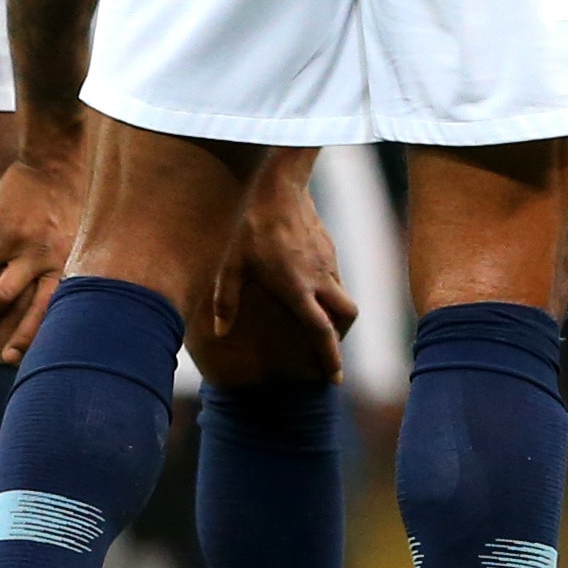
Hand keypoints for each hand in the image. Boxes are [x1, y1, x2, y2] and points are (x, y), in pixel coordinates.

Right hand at [0, 159, 80, 359]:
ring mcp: (12, 238)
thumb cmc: (71, 207)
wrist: (55, 164)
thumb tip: (54, 307)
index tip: (10, 358)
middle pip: (1, 297)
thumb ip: (62, 271)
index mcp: (59, 264)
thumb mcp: (78, 242)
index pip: (44, 309)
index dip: (26, 336)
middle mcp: (35, 256)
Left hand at [206, 155, 356, 374]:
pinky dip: (328, 290)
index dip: (329, 357)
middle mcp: (319, 279)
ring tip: (314, 316)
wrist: (280, 188)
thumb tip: (220, 332)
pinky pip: (335, 277)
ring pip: (343, 295)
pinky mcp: (329, 249)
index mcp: (297, 289)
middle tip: (327, 346)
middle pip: (346, 316)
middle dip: (341, 335)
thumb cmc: (252, 228)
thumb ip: (227, 302)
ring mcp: (328, 262)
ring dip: (334, 311)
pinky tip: (307, 284)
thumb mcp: (232, 267)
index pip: (321, 331)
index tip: (334, 379)